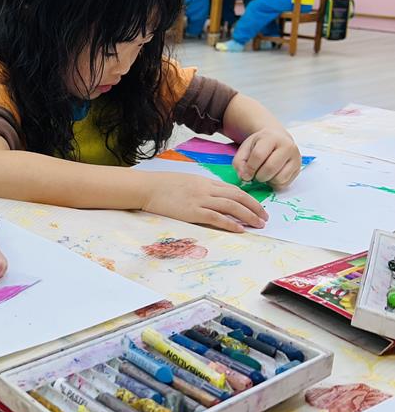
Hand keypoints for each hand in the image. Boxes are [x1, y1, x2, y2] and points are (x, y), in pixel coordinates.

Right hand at [142, 172, 266, 232]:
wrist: (147, 188)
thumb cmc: (163, 186)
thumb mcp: (186, 182)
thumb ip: (201, 188)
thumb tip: (214, 197)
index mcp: (205, 181)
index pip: (233, 189)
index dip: (249, 199)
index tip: (258, 208)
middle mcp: (206, 189)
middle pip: (237, 197)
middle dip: (254, 208)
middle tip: (265, 218)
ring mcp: (200, 200)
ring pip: (231, 206)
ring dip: (248, 216)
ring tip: (259, 225)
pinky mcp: (192, 211)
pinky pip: (216, 217)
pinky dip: (230, 223)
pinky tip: (240, 229)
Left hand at [234, 128, 301, 187]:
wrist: (277, 139)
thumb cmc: (260, 144)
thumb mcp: (245, 148)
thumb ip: (239, 162)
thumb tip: (244, 177)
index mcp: (271, 137)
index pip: (258, 155)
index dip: (249, 168)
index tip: (245, 174)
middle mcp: (287, 146)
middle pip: (270, 168)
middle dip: (258, 176)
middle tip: (255, 174)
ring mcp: (295, 158)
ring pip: (279, 178)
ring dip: (267, 181)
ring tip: (263, 174)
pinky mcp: (298, 169)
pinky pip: (285, 184)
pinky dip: (275, 184)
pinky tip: (271, 176)